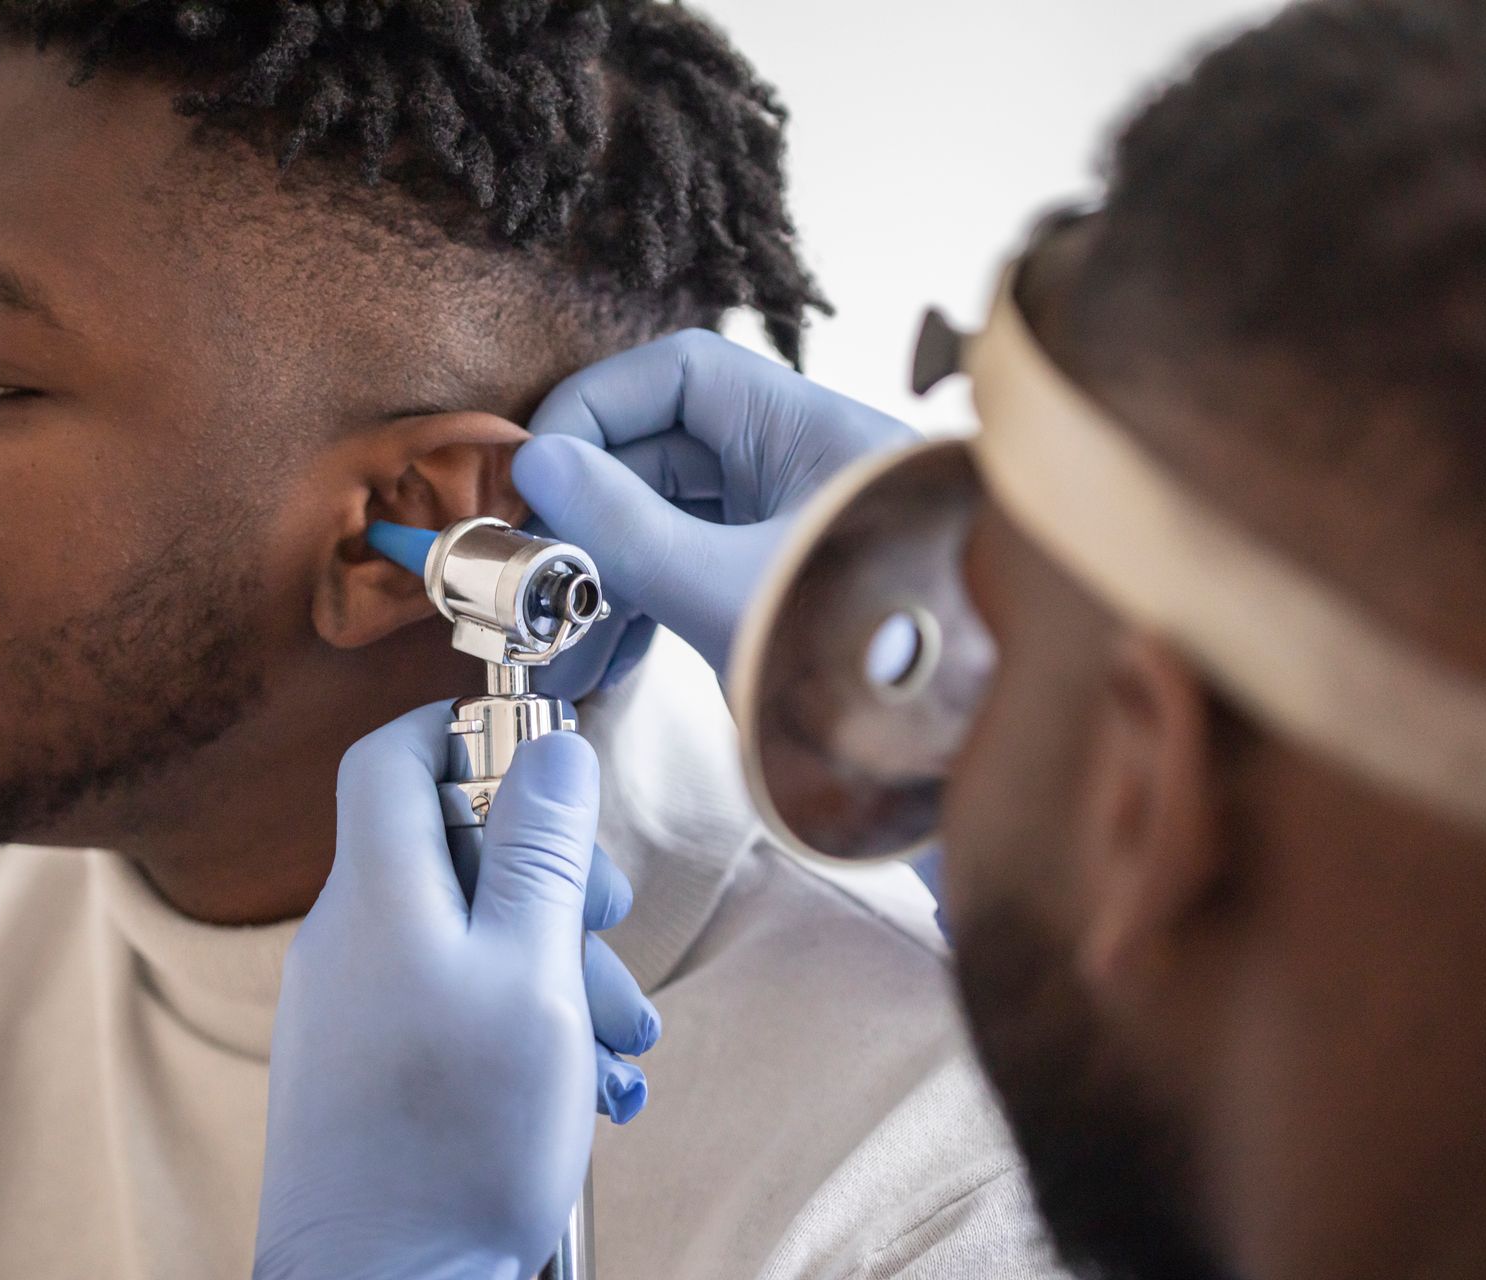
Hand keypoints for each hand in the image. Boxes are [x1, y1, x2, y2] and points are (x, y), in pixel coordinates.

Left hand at [253, 703, 659, 1279]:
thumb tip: (551, 748)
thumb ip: (540, 852)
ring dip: (557, 968)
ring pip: (467, 939)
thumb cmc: (458, 1140)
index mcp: (379, 897)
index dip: (464, 731)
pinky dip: (522, 1024)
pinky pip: (452, 1006)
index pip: (392, 757)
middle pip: (451, 851)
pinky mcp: (366, 1070)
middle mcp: (349, 941)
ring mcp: (352, 1009)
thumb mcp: (532, 971)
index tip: (542, 754)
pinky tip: (583, 1084)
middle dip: (552, 877)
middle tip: (612, 923)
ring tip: (619, 1040)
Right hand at [514, 329, 915, 680]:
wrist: (955, 750)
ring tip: (554, 643)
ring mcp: (795, 530)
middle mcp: (806, 467)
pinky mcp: (785, 589)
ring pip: (676, 522)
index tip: (535, 469)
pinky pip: (698, 575)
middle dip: (590, 513)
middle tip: (530, 566)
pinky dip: (646, 611)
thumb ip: (627, 525)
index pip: (683, 374)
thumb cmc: (866, 664)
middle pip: (668, 451)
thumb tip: (538, 463)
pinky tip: (601, 664)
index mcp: (814, 432)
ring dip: (608, 576)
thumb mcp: (727, 592)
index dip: (597, 407)